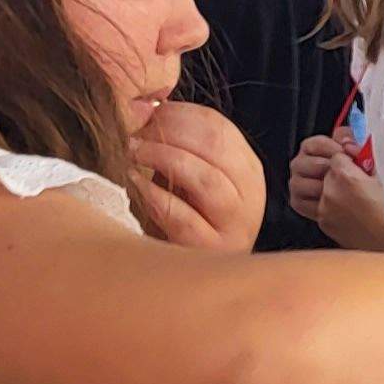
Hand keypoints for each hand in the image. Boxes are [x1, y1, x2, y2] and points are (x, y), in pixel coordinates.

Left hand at [132, 101, 265, 252]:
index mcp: (247, 170)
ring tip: (133, 153)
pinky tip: (134, 184)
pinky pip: (184, 217)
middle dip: (170, 132)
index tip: (147, 113)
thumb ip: (178, 145)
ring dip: (164, 158)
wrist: (197, 276)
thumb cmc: (186, 218)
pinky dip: (155, 196)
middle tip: (136, 131)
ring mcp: (236, 225)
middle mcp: (250, 195)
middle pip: (216, 146)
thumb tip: (144, 107)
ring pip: (207, 179)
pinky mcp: (213, 251)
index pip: (220, 127)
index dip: (180, 114)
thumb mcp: (190, 178)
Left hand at [289, 134, 383, 250]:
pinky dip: (324, 201)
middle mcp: (330, 194)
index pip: (335, 155)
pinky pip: (313, 205)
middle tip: (349, 174)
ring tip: (339, 187)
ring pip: (308, 185)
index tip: (357, 162)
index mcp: (346, 178)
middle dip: (332, 168)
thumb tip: (349, 144)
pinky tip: (342, 203)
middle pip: (320, 168)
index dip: (347, 157)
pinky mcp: (324, 224)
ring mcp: (324, 211)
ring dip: (320, 183)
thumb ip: (365, 155)